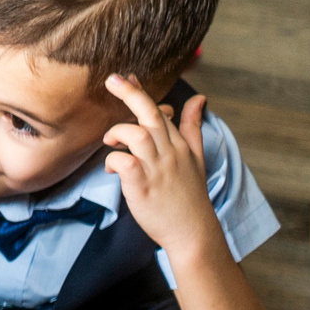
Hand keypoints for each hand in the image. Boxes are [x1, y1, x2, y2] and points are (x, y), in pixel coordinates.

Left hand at [100, 76, 220, 264]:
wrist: (192, 231)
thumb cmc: (189, 195)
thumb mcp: (197, 157)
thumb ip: (193, 127)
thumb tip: (199, 98)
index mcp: (180, 144)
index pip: (160, 110)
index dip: (141, 92)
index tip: (127, 77)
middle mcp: (170, 152)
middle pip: (150, 115)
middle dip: (131, 93)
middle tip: (112, 79)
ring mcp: (157, 168)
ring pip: (137, 135)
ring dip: (118, 132)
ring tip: (110, 141)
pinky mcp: (143, 186)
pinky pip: (125, 162)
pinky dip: (112, 160)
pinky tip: (110, 168)